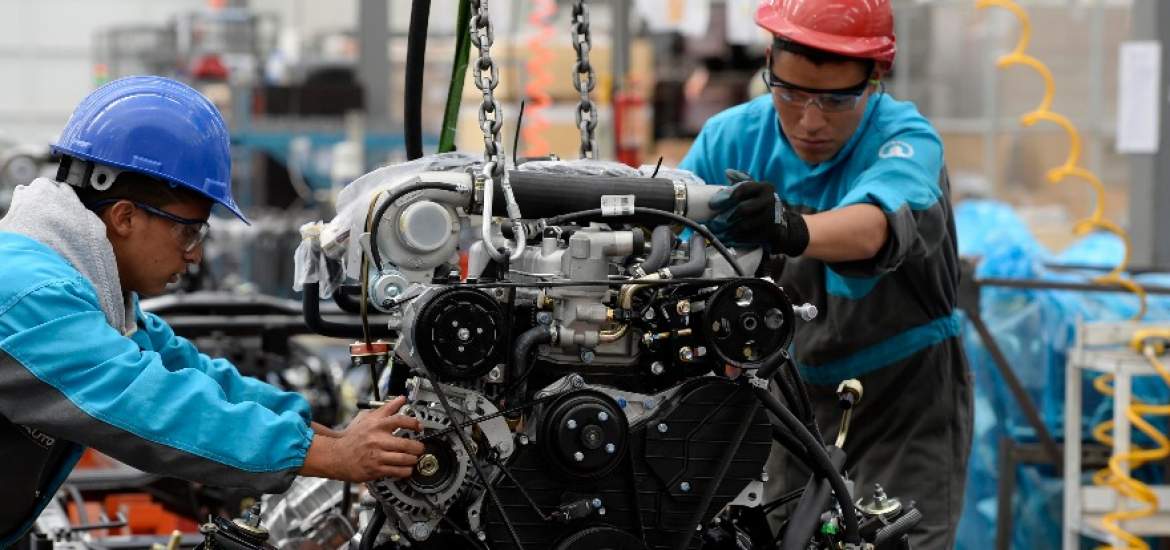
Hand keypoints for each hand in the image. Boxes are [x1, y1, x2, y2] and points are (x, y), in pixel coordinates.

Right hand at [302, 396, 424, 481]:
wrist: (336, 455)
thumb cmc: (353, 438)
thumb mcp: (368, 418)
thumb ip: (386, 408)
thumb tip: (401, 399)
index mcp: (377, 425)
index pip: (400, 420)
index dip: (414, 423)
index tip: (419, 426)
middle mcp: (378, 440)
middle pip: (406, 444)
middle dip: (418, 447)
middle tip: (420, 447)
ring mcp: (377, 456)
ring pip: (403, 459)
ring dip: (413, 459)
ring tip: (414, 458)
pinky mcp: (375, 469)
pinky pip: (396, 471)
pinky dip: (405, 470)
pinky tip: (406, 468)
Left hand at [707, 170, 808, 255]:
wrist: (780, 221)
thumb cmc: (761, 202)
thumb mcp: (755, 189)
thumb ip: (741, 180)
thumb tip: (727, 172)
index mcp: (765, 187)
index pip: (743, 188)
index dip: (727, 196)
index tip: (714, 205)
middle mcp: (770, 200)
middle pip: (742, 209)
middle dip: (728, 216)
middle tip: (717, 221)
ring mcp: (772, 217)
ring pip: (745, 225)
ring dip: (731, 229)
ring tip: (722, 232)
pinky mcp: (771, 232)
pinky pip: (750, 237)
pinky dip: (739, 238)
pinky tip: (732, 238)